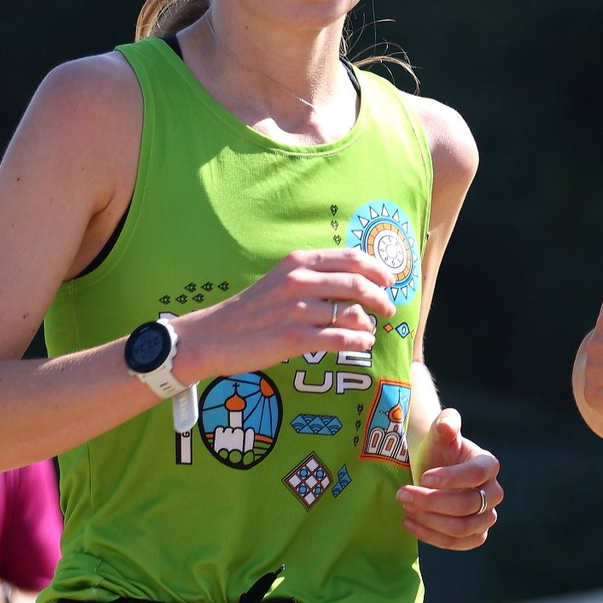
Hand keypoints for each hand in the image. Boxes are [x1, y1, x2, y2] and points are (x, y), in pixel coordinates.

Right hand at [171, 248, 393, 381]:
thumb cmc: (251, 310)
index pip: (351, 258)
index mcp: (298, 262)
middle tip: (388, 309)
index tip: (390, 281)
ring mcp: (296, 310)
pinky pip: (340, 339)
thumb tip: (354, 281)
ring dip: (368, 324)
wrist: (212, 336)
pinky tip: (362, 344)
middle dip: (381, 298)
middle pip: (358, 284)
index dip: (378, 269)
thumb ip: (313, 276)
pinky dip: (358, 342)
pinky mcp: (293, 338)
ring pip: (351, 313)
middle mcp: (298, 281)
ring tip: (369, 331)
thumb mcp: (280, 279)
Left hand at [397, 410, 501, 550]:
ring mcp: (486, 517)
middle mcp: (493, 493)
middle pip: (468, 505)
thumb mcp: (439, 432)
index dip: (450, 478)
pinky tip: (409, 523)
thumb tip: (447, 425)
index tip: (423, 477)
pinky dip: (432, 537)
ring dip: (430, 521)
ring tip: (405, 508)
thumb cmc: (438, 449)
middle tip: (403, 494)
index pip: (475, 475)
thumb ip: (445, 424)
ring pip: (463, 528)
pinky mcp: (475, 535)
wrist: (433, 469)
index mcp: (488, 464)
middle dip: (432, 501)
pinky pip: (457, 544)